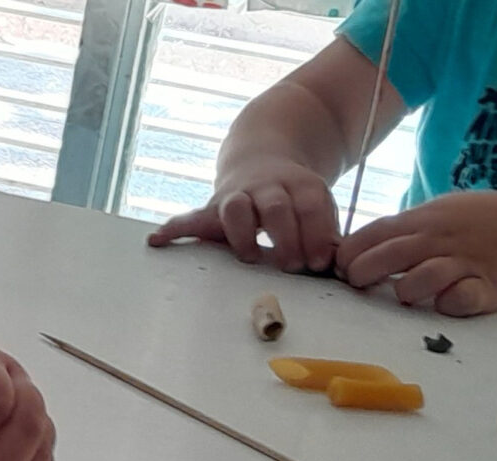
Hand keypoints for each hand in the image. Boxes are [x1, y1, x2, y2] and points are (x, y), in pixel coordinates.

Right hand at [147, 157, 343, 273]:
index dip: (316, 234)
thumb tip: (339, 264)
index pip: (310, 206)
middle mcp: (267, 188)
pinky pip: (190, 218)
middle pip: (276, 208)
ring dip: (241, 234)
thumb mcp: (315, 207)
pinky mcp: (212, 208)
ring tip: (248, 257)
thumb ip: (324, 234)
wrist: (262, 158)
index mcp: (300, 186)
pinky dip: (173, 228)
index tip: (319, 262)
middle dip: (285, 237)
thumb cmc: (293, 200)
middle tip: (292, 264)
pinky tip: (157, 240)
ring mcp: (237, 196)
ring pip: (236, 209)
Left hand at [336, 191, 496, 315]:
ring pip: (423, 278)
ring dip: (406, 289)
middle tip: (359, 284)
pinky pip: (462, 299)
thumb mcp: (434, 215)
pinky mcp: (489, 286)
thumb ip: (398, 232)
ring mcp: (465, 262)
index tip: (340, 268)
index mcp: (422, 221)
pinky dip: (451, 303)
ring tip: (405, 294)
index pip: (373, 234)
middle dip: (364, 272)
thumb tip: (349, 252)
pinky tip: (446, 301)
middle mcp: (441, 239)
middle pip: (390, 255)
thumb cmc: (470, 226)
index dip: (350, 254)